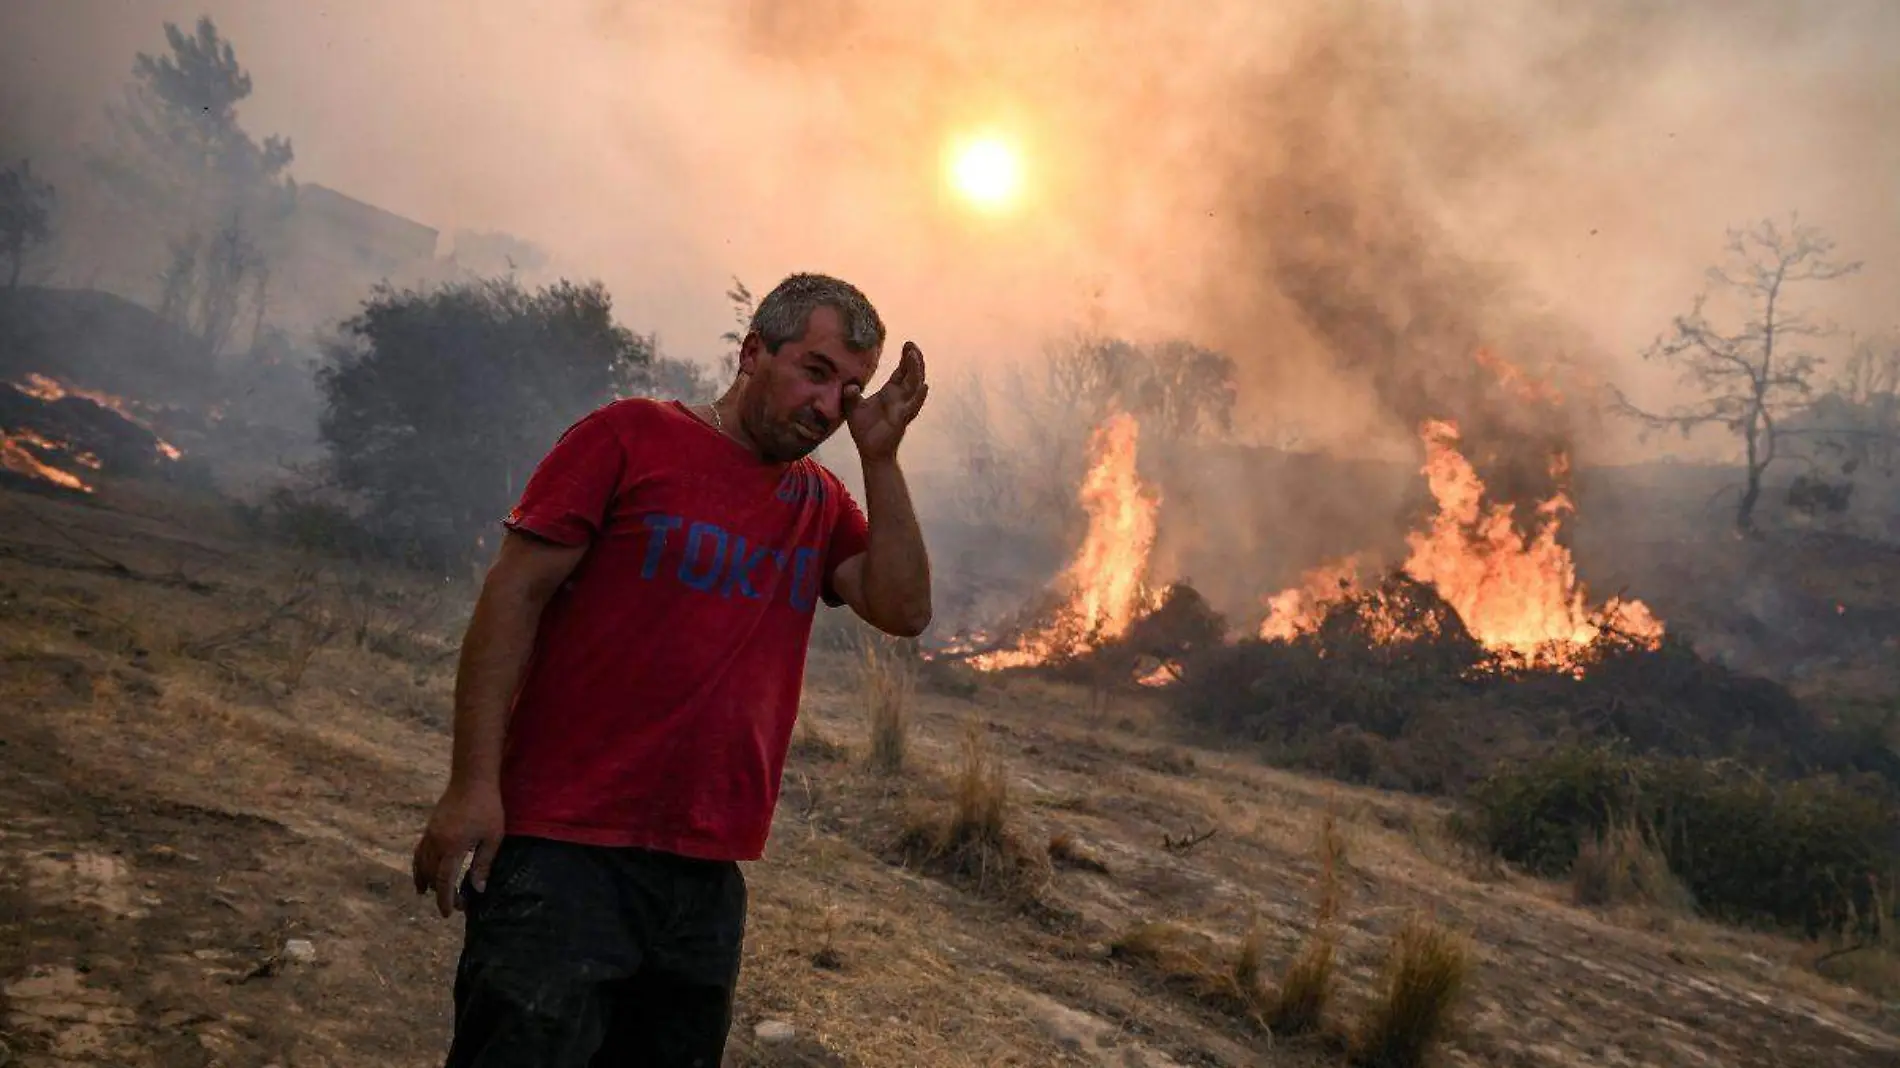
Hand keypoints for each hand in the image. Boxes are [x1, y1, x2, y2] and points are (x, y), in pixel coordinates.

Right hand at [411, 781, 504, 917]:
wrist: (472, 780)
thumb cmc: (488, 808)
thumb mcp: (492, 837)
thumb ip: (483, 864)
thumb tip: (477, 889)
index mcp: (453, 847)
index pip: (445, 881)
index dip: (446, 899)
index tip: (449, 913)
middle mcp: (437, 842)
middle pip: (433, 875)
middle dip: (442, 893)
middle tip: (456, 904)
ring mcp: (430, 834)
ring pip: (422, 865)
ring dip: (427, 882)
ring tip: (434, 894)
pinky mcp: (430, 828)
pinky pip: (419, 852)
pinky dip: (418, 867)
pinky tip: (421, 876)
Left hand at [847, 341, 928, 462]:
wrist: (870, 452)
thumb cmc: (865, 430)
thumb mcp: (853, 408)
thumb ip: (850, 395)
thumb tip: (849, 385)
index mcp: (890, 392)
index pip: (902, 371)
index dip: (906, 358)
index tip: (907, 343)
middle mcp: (900, 398)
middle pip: (912, 374)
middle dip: (914, 359)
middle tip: (911, 344)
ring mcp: (903, 407)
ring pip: (914, 386)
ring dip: (916, 370)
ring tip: (915, 356)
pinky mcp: (902, 419)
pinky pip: (913, 406)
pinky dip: (920, 397)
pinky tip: (924, 386)